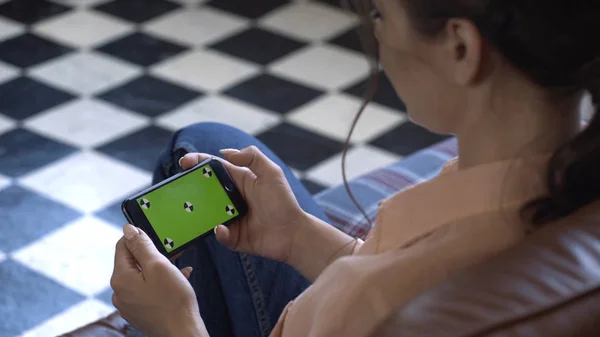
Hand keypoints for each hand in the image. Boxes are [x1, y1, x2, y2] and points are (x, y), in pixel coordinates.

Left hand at [111, 225, 207, 336]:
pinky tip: (177, 282)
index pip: (122, 246)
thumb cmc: (173, 301)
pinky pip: (147, 290)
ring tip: (178, 269)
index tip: (156, 237)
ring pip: (142, 276)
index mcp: (120, 278)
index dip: (139, 238)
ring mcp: (129, 304)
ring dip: (159, 269)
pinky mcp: (140, 312)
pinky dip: (160, 283)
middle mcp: (120, 292)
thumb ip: (142, 246)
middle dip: (152, 255)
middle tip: (172, 254)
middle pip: (132, 262)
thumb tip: (128, 230)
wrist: (182, 332)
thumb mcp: (159, 265)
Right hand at [179, 146, 305, 262]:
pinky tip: (221, 228)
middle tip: (180, 187)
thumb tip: (224, 152)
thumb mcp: (271, 173)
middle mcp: (231, 198)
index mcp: (239, 180)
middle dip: (191, 188)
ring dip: (199, 211)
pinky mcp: (232, 236)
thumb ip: (252, 157)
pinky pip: (219, 234)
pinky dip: (218, 231)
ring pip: (206, 213)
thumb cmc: (283, 202)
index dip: (198, 162)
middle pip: (205, 190)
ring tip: (192, 209)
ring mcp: (230, 217)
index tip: (183, 161)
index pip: (214, 168)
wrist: (293, 233)